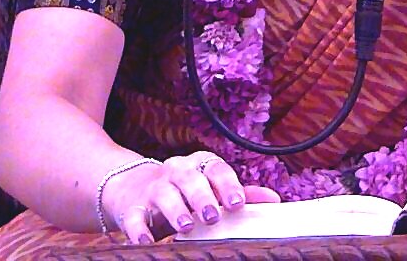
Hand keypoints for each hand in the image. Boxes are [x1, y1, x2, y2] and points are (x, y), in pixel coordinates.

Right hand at [101, 150, 281, 243]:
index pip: (215, 168)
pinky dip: (138, 228)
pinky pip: (134, 216)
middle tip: (212, 216)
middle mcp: (175, 172)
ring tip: (186, 226)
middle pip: (189, 177)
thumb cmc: (183, 193)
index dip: (227, 184)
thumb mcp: (209, 190)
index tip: (236, 203)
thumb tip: (273, 199)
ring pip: (163, 193)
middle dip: (201, 196)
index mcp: (198, 166)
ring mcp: (153, 189)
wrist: (132, 189)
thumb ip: (237, 194)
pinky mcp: (132, 208)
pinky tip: (146, 240)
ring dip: (175, 209)